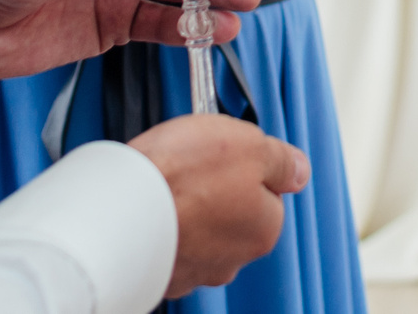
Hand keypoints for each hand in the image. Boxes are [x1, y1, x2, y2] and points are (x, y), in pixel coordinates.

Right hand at [133, 114, 310, 296]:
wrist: (119, 210)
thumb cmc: (181, 176)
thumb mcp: (249, 144)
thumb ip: (281, 158)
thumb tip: (298, 169)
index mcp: (264, 229)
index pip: (269, 193)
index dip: (245, 166)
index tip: (226, 155)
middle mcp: (232, 259)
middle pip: (233, 213)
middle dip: (215, 191)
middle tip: (191, 167)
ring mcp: (193, 270)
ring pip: (198, 229)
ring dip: (185, 210)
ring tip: (165, 185)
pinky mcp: (158, 273)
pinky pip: (165, 242)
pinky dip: (159, 227)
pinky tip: (148, 208)